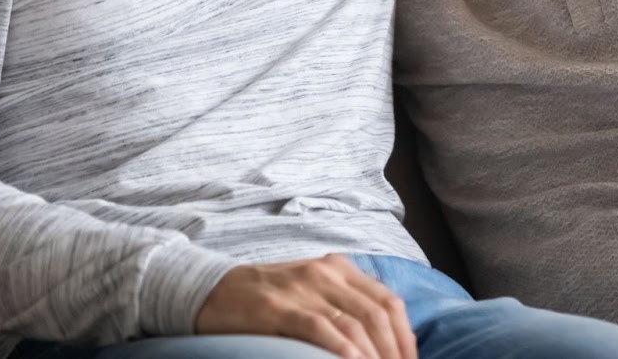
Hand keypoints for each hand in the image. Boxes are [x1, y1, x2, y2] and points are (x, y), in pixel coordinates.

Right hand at [196, 254, 416, 358]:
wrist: (211, 290)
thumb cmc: (265, 297)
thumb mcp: (311, 290)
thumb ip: (344, 304)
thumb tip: (382, 340)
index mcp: (338, 268)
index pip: (388, 300)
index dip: (405, 336)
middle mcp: (325, 273)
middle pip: (378, 315)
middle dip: (395, 352)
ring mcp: (302, 288)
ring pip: (355, 324)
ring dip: (375, 357)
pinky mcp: (279, 308)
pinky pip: (321, 330)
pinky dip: (344, 353)